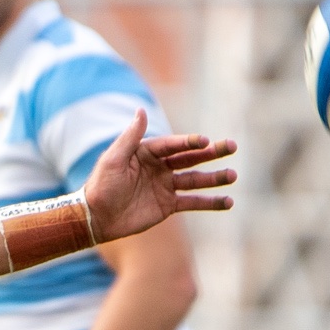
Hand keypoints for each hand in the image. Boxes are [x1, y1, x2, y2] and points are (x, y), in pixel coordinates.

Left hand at [83, 111, 236, 242]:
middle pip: (190, 158)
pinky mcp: (167, 205)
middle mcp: (159, 167)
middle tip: (231, 146)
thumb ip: (130, 137)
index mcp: (147, 152)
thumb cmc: (101, 186)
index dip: (190, 142)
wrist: (96, 218)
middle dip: (211, 153)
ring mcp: (165, 186)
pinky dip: (210, 202)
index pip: (173, 145)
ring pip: (195, 179)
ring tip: (233, 175)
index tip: (206, 141)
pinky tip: (228, 202)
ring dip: (215, 178)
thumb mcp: (113, 159)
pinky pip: (193, 202)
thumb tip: (140, 110)